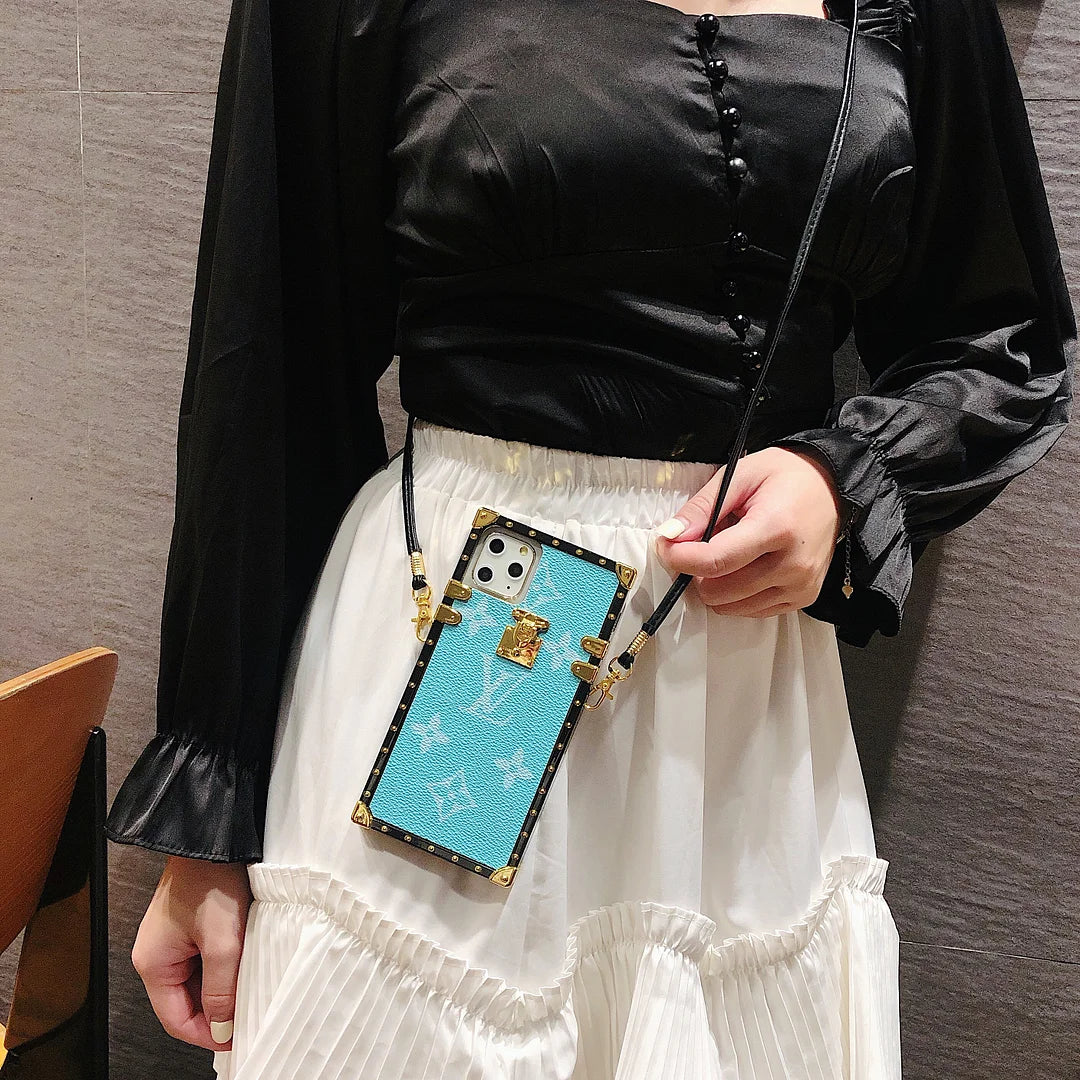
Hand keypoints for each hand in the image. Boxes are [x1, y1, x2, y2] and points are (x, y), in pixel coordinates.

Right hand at [131, 855, 253, 1051]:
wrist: (213, 837)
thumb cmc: (212, 880)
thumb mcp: (223, 941)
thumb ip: (221, 989)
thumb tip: (222, 1026)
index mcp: (152, 964)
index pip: (175, 1020)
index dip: (206, 1034)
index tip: (236, 1040)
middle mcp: (155, 954)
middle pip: (184, 1002)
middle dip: (215, 1013)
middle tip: (248, 1018)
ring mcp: (170, 940)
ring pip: (196, 981)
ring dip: (221, 988)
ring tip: (250, 991)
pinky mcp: (186, 925)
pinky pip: (201, 959)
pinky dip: (221, 967)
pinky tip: (243, 965)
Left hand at [653, 446, 844, 617]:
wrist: (833, 488)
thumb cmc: (786, 477)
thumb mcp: (740, 475)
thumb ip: (703, 507)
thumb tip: (671, 535)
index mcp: (776, 528)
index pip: (716, 561)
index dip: (680, 558)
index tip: (665, 547)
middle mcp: (792, 564)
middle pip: (719, 591)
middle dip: (695, 572)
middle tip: (696, 547)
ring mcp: (800, 586)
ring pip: (731, 606)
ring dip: (714, 585)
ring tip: (726, 553)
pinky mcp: (802, 598)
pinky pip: (751, 611)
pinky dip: (736, 594)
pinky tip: (744, 567)